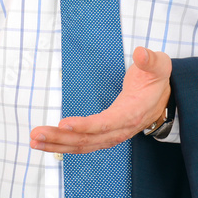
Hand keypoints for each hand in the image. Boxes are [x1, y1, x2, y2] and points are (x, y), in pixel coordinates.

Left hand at [30, 46, 170, 153]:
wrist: (163, 97)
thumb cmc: (156, 79)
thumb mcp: (159, 65)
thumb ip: (150, 60)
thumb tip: (140, 52)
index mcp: (133, 113)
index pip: (107, 123)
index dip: (85, 125)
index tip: (63, 124)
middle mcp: (121, 128)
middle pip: (89, 139)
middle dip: (61, 138)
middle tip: (37, 134)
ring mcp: (113, 134)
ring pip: (83, 144)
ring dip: (57, 144)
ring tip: (34, 140)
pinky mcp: (105, 134)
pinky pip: (83, 143)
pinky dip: (64, 144)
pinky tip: (47, 143)